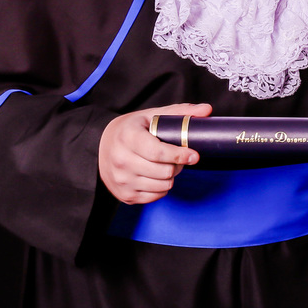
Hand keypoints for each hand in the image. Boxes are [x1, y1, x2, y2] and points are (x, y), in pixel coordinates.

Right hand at [98, 103, 212, 203]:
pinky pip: (155, 196)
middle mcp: (121, 160)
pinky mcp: (124, 195)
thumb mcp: (152, 115)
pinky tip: (157, 175)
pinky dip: (162, 187)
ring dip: (171, 176)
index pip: (158, 153)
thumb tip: (207, 110)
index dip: (180, 155)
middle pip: (164, 172)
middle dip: (178, 165)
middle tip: (178, 158)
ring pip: (163, 186)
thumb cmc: (132, 129)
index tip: (194, 155)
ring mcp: (121, 180)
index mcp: (127, 137)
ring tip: (166, 165)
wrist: (101, 145)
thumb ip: (180, 112)